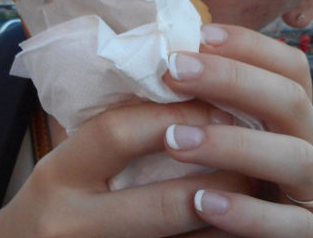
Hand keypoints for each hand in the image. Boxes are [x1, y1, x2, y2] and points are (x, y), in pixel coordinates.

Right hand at [0, 101, 254, 236]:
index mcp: (58, 175)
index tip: (219, 102)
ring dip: (229, 216)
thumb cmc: (53, 202)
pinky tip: (239, 226)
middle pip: (163, 202)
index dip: (174, 115)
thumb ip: (113, 134)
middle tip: (256, 149)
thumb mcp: (67, 162)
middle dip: (219, 175)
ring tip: (259, 188)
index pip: (119, 134)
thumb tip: (189, 88)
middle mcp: (70, 223)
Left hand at [161, 24, 312, 236]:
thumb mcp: (230, 144)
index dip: (250, 45)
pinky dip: (249, 213)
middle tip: (174, 71)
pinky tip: (203, 202)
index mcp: (297, 122)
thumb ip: (212, 108)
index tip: (198, 35)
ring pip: (297, 158)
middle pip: (291, 100)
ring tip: (177, 140)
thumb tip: (165, 58)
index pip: (290, 68)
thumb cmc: (236, 193)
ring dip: (235, 144)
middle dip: (232, 80)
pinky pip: (292, 226)